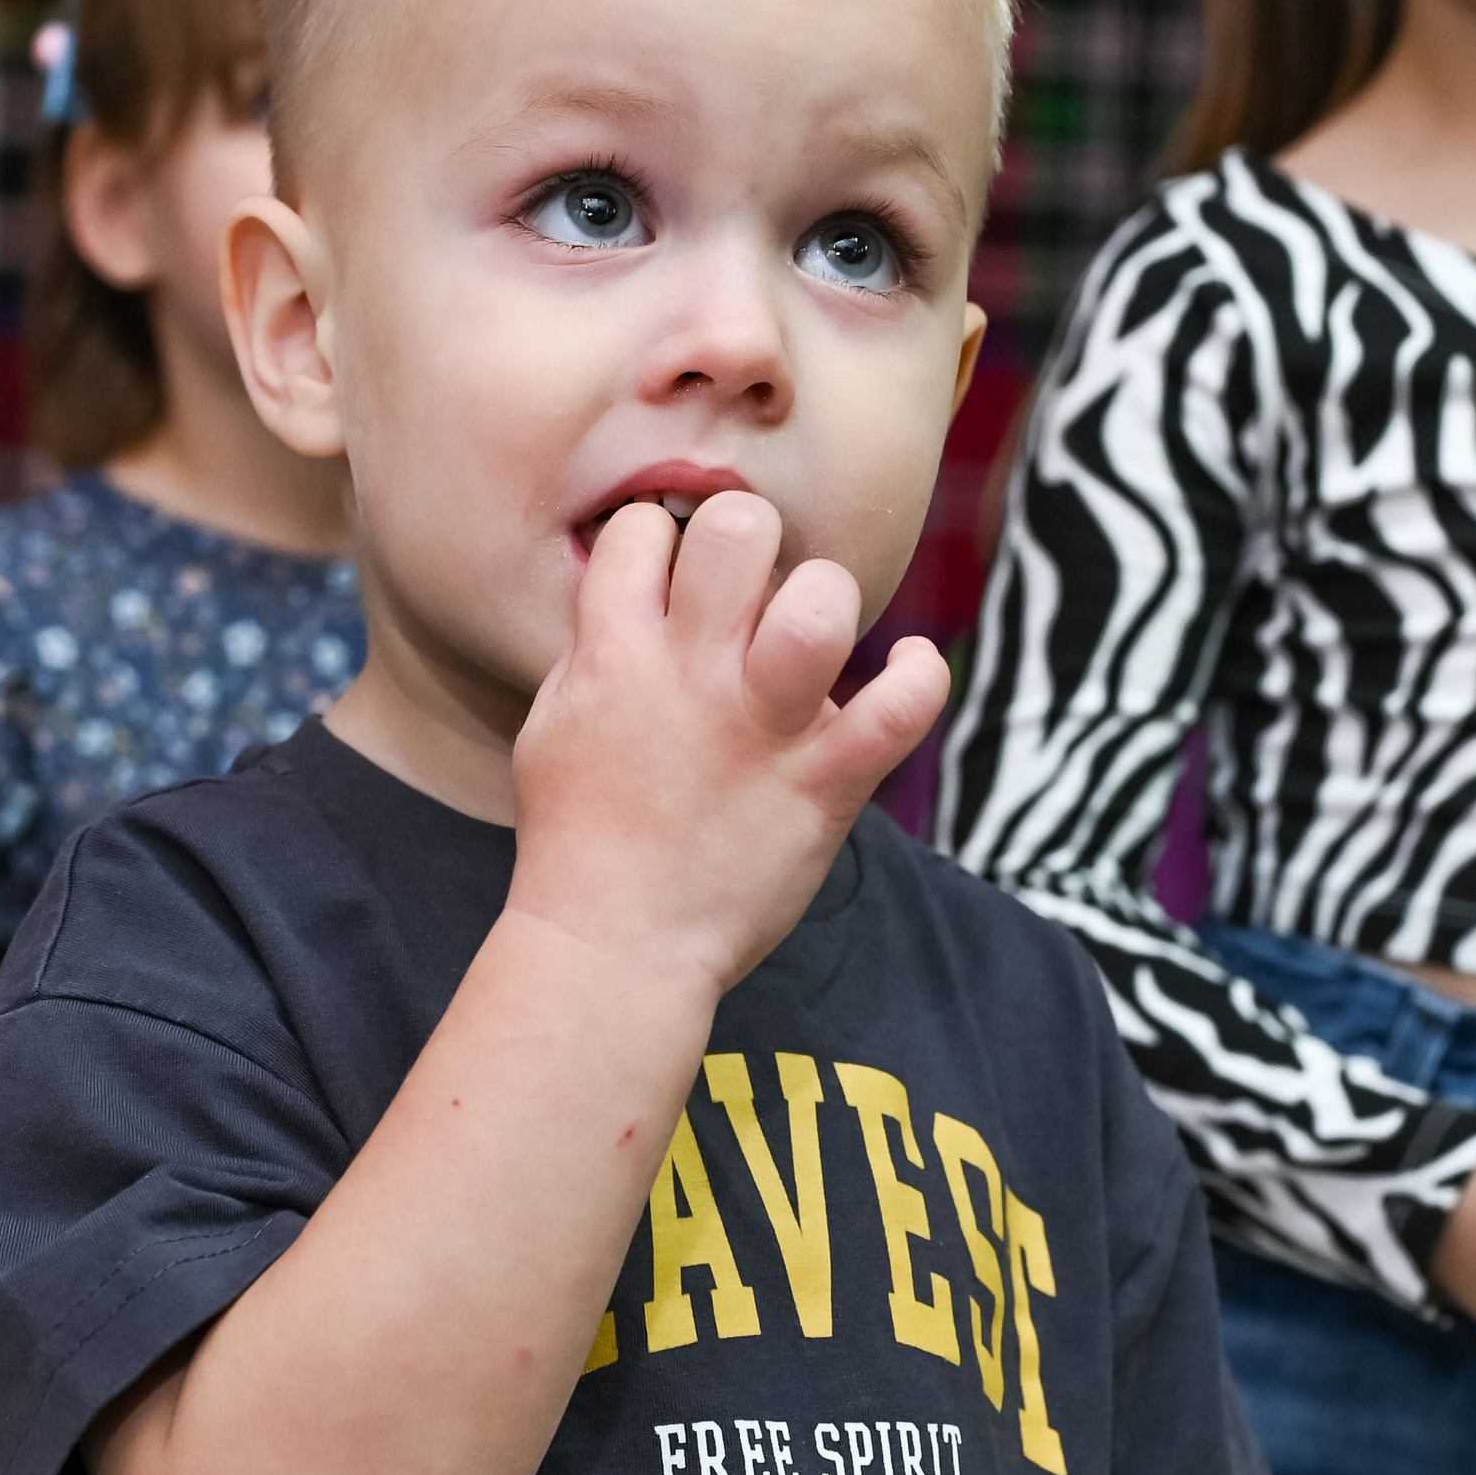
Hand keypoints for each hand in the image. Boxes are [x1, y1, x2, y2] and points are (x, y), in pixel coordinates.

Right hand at [507, 491, 945, 998]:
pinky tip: (910, 665)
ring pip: (821, 601)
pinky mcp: (825, 783)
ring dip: (825, 599)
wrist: (614, 945)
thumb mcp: (554, 719)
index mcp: (614, 653)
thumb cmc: (578, 836)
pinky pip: (901, 708)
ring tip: (811, 633)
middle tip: (750, 589)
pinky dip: (921, 677)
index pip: (641, 528)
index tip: (674, 576)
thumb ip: (596, 644)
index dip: (663, 538)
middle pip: (738, 528)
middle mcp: (690, 674)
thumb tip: (634, 589)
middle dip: (751, 537)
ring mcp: (762, 727)